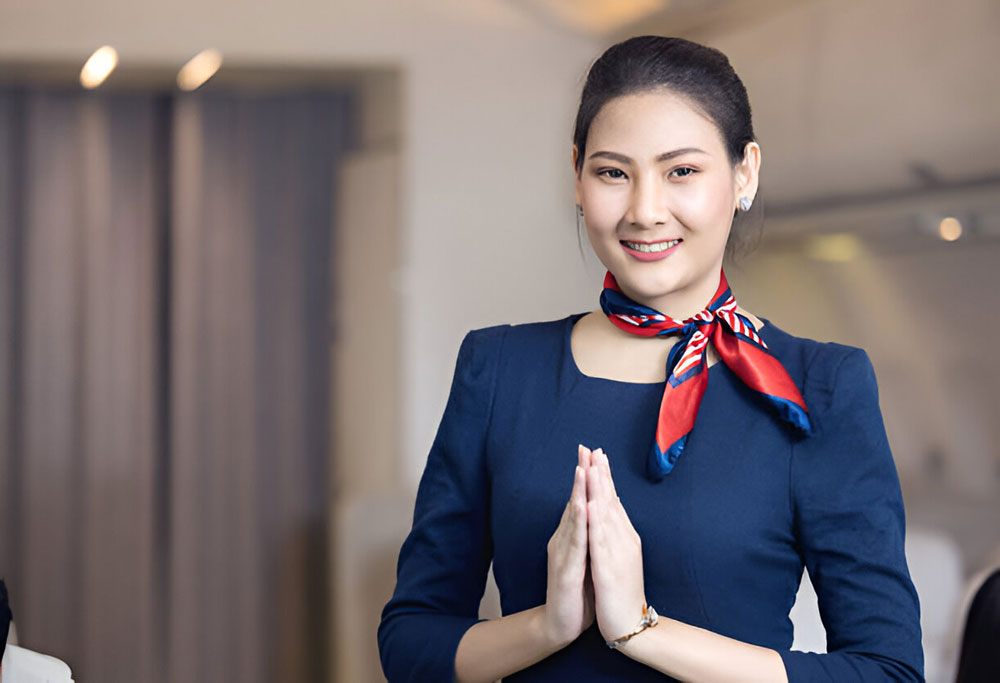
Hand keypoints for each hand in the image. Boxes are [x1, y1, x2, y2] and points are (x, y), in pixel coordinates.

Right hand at [542, 444, 595, 646]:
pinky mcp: (565, 570)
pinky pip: (574, 545)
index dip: (587, 477)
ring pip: (572, 518)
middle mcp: (564, 540)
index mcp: (572, 537)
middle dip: (581, 474)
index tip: (594, 452)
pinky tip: (582, 509)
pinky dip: (578, 525)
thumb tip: (594, 513)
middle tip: (585, 449)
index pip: (581, 500)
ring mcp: (563, 554)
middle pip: (574, 501)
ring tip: (583, 469)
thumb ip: (587, 536)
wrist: (560, 624)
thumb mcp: (585, 558)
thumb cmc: (576, 592)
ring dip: (577, 493)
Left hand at [585, 448, 646, 644]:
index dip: (605, 477)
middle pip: (611, 501)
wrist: (630, 626)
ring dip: (599, 489)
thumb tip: (608, 514)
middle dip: (602, 474)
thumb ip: (614, 536)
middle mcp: (623, 539)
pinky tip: (589, 504)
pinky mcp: (608, 568)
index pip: (613, 500)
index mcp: (623, 537)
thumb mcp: (617, 558)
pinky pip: (600, 541)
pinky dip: (595, 521)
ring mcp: (617, 553)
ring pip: (606, 514)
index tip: (598, 454)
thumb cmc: (621, 593)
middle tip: (595, 449)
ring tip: (592, 466)